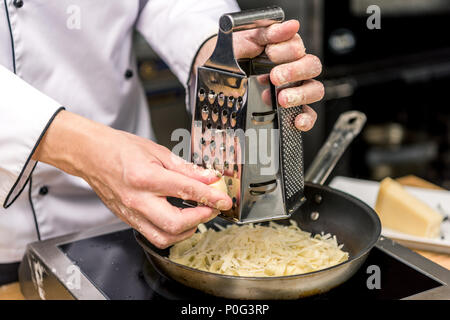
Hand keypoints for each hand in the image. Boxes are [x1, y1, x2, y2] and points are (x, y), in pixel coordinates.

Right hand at [33, 111, 232, 247]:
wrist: (91, 155)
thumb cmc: (121, 149)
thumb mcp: (158, 152)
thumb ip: (186, 169)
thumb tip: (209, 178)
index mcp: (146, 177)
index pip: (187, 191)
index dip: (210, 197)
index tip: (224, 200)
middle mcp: (137, 199)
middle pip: (175, 223)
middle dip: (201, 218)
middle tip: (211, 209)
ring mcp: (131, 212)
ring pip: (163, 237)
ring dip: (186, 231)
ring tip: (196, 216)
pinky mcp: (127, 220)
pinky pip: (152, 235)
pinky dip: (171, 233)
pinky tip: (179, 220)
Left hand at [195, 20, 323, 130]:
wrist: (221, 70)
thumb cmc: (238, 52)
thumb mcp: (249, 38)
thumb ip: (269, 32)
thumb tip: (292, 26)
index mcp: (288, 49)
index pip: (299, 47)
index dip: (287, 50)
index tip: (270, 53)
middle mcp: (296, 69)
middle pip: (312, 67)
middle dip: (295, 71)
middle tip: (274, 76)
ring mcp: (296, 89)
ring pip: (315, 89)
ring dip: (301, 94)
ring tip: (281, 99)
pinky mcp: (293, 109)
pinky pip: (309, 115)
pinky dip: (306, 119)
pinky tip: (296, 120)